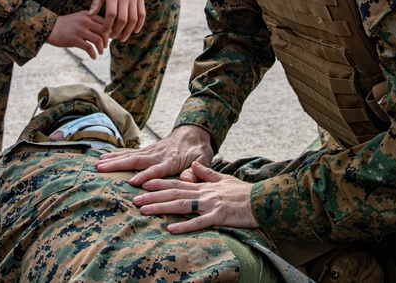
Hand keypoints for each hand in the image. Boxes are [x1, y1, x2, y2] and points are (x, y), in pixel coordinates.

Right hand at [47, 11, 107, 58]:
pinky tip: (93, 57)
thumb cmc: (66, 25)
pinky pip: (89, 48)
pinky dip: (93, 54)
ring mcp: (80, 30)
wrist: (50, 28)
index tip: (109, 38)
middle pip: (104, 31)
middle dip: (107, 40)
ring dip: (101, 48)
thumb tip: (105, 32)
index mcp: (88, 15)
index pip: (105, 22)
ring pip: (98, 40)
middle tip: (105, 46)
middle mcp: (85, 21)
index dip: (109, 31)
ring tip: (100, 52)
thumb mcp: (79, 18)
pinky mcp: (74, 39)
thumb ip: (91, 22)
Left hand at [89, 0, 145, 42]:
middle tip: (112, 37)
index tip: (104, 33)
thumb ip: (96, 2)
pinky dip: (139, 24)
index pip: (111, 14)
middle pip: (123, 19)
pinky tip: (134, 31)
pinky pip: (142, 14)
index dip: (107, 26)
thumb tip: (89, 15)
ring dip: (128, 31)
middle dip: (117, 31)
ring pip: (133, 19)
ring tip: (122, 38)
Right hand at [95, 124, 212, 185]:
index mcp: (172, 160)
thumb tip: (187, 180)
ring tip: (97, 164)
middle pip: (136, 160)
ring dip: (113, 159)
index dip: (146, 176)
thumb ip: (195, 171)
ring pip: (129, 156)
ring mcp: (151, 151)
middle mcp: (158, 155)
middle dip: (118, 165)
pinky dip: (116, 155)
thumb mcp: (204, 159)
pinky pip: (129, 154)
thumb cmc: (199, 149)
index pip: (157, 169)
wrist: (194, 131)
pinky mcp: (147, 151)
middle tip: (101, 169)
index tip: (133, 182)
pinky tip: (104, 158)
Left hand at [133, 161, 257, 233]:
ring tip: (144, 211)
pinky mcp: (219, 216)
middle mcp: (204, 193)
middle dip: (153, 196)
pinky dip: (184, 225)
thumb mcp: (224, 179)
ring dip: (161, 208)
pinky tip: (171, 229)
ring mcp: (210, 204)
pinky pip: (199, 222)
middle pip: (174, 193)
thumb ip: (207, 173)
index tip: (142, 184)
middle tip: (134, 199)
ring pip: (181, 205)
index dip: (158, 183)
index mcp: (204, 186)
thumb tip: (193, 167)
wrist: (261, 200)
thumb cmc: (243, 192)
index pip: (177, 183)